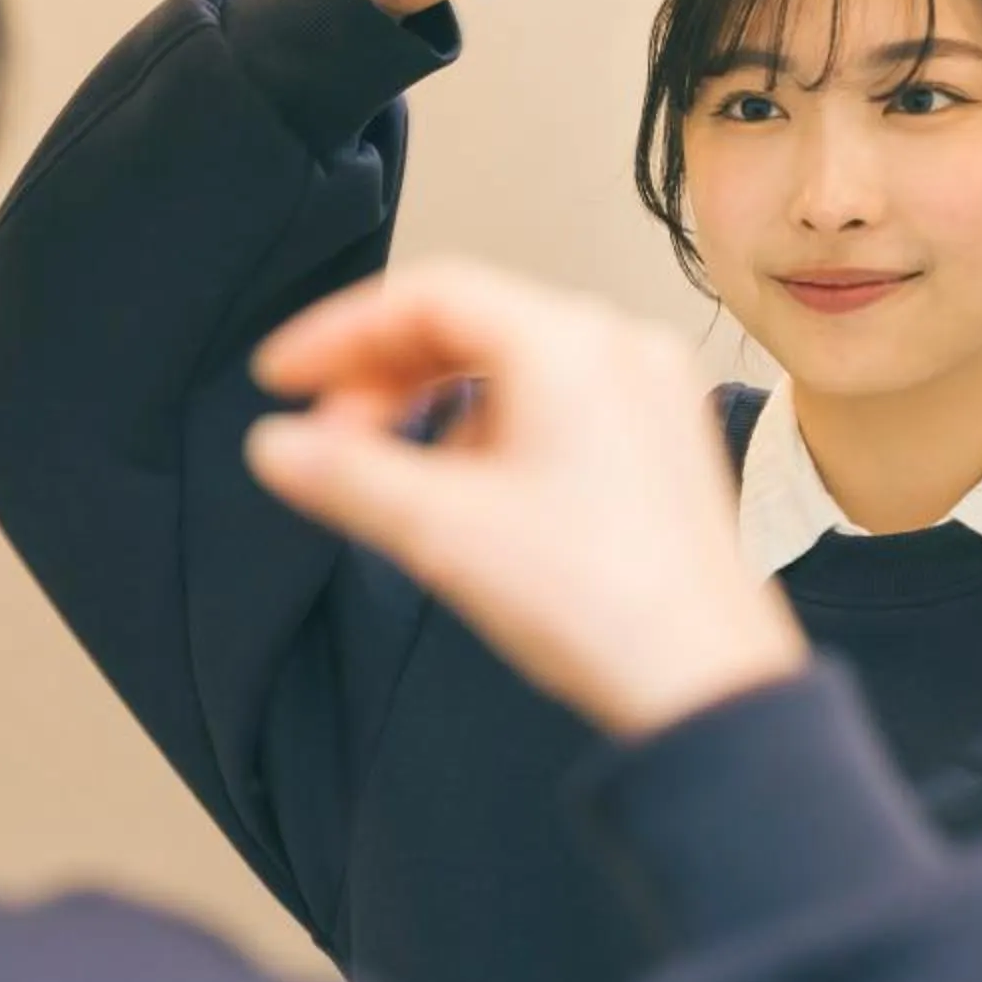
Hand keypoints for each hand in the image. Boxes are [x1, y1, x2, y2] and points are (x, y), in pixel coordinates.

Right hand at [241, 257, 806, 739]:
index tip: (284, 377)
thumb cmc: (601, 604)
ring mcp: (650, 392)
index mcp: (570, 344)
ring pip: (512, 363)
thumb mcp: (442, 531)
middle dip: (384, 372)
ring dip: (433, 402)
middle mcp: (619, 348)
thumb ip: (346, 474)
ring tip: (385, 469)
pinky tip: (463, 490)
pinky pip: (557, 401)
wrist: (707, 686)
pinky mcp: (661, 441)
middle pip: (471, 322)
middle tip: (323, 429)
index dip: (341, 332)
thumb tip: (274, 446)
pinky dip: (491, 426)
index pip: (429, 295)